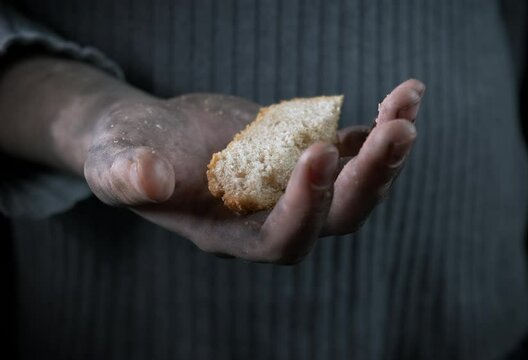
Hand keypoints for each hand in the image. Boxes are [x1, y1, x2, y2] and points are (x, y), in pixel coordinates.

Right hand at [83, 80, 424, 263]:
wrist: (156, 135)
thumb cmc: (129, 152)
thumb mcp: (116, 164)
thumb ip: (126, 176)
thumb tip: (146, 176)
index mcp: (235, 234)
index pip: (285, 237)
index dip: (307, 204)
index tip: (320, 153)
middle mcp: (277, 217)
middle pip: (339, 217)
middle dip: (369, 179)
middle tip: (397, 132)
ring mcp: (298, 187)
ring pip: (358, 182)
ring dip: (387, 147)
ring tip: (407, 100)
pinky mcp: (308, 154)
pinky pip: (356, 148)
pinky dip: (380, 124)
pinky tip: (403, 96)